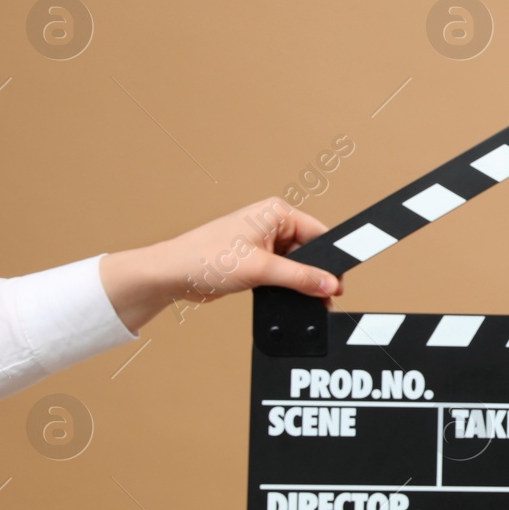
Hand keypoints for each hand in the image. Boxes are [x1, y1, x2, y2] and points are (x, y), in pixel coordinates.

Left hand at [100, 196, 345, 333]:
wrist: (170, 276)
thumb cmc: (203, 259)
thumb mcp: (260, 269)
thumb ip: (299, 277)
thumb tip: (328, 284)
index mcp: (275, 212)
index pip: (318, 233)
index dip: (330, 260)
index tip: (338, 282)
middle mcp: (270, 224)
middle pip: (309, 251)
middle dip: (314, 274)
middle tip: (322, 296)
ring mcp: (261, 243)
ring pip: (295, 265)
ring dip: (297, 282)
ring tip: (297, 297)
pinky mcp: (254, 261)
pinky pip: (280, 274)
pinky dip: (284, 286)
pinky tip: (281, 296)